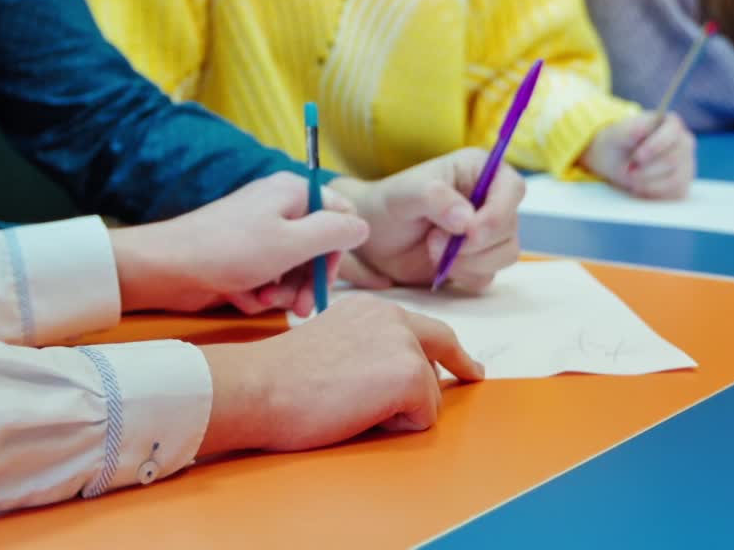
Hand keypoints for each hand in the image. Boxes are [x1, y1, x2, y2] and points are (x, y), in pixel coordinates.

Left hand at [109, 173, 368, 316]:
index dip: (338, 247)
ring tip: (265, 299)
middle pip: (316, 246)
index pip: (339, 212)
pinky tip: (243, 297)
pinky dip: (260, 292)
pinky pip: (268, 278)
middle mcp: (277, 208)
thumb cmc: (231, 251)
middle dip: (309, 279)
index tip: (327, 274)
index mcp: (292, 192)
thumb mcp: (293, 243)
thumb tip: (363, 225)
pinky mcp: (242, 257)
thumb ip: (334, 232)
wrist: (169, 268)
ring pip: (293, 268)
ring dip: (284, 291)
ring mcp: (258, 233)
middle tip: (302, 307)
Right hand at [199, 293, 482, 454]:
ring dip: (402, 409)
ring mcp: (404, 344)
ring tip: (354, 405)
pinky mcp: (410, 375)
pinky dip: (398, 426)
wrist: (262, 384)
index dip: (451, 350)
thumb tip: (397, 372)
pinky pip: (423, 417)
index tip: (468, 365)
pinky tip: (359, 414)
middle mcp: (391, 317)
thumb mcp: (334, 342)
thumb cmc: (284, 375)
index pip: (424, 327)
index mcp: (370, 308)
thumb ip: (368, 346)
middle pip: (443, 347)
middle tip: (471, 377)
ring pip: (430, 392)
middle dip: (452, 371)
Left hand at [330, 148, 522, 291]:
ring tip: (432, 248)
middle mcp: (489, 198)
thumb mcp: (405, 194)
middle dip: (474, 243)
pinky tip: (439, 264)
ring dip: (468, 261)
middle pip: (509, 226)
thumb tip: (468, 220)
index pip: (512, 186)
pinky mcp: (480, 259)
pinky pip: (489, 275)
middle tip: (434, 240)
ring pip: (505, 254)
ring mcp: (487, 230)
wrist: (374, 236)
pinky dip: (464, 275)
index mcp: (478, 169)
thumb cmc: (388, 203)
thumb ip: (435, 198)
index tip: (470, 231)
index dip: (499, 212)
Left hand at [579, 113, 694, 198]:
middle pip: (673, 160)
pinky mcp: (683, 184)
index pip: (672, 133)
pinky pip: (674, 193)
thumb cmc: (618, 143)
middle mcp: (684, 143)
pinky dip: (653, 193)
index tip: (637, 158)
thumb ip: (632, 128)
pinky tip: (640, 187)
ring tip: (631, 179)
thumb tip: (647, 126)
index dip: (655, 146)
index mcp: (670, 123)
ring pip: (675, 180)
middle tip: (628, 170)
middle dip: (646, 169)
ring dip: (648, 183)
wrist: (614, 162)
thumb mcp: (617, 134)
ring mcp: (687, 164)